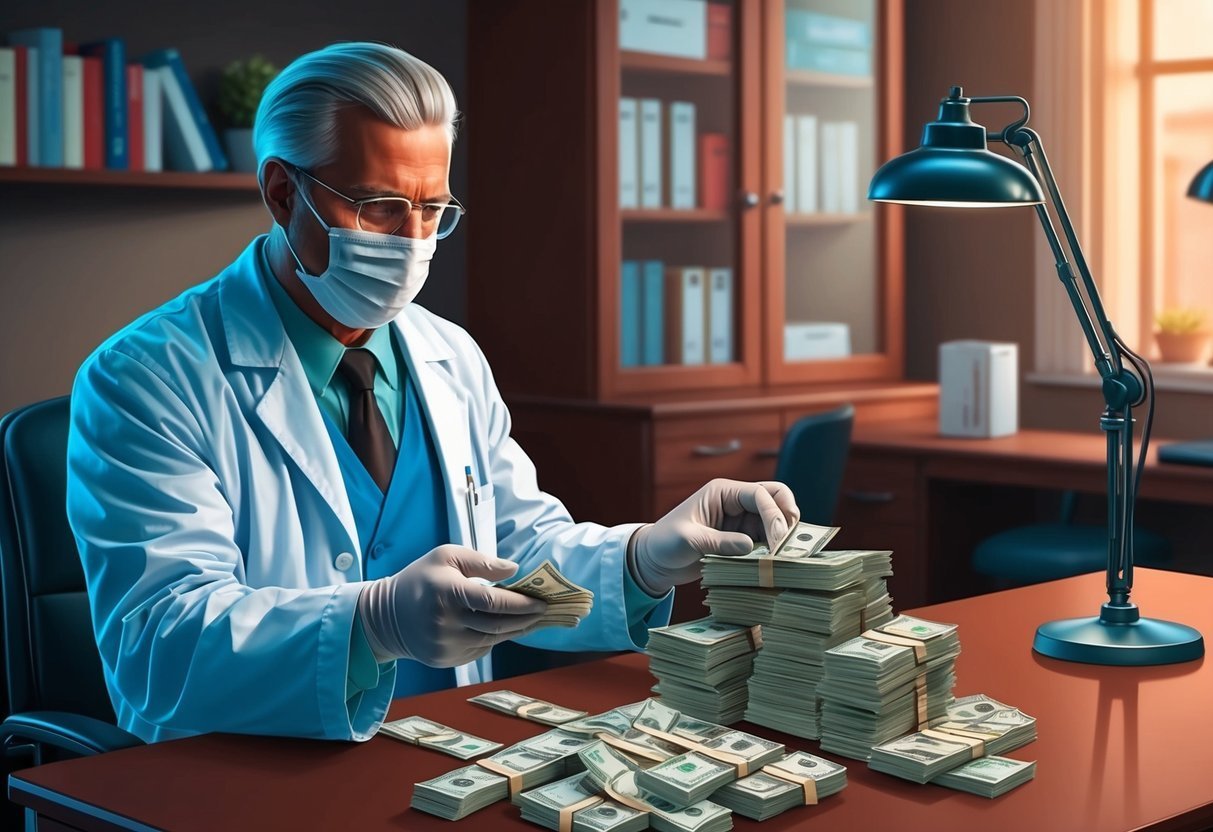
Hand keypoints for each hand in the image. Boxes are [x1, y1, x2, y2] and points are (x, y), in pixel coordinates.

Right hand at [356, 545, 547, 666]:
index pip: (492, 601)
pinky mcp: (447, 659)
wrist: (387, 616)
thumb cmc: (421, 579)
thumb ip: (481, 561)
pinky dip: (499, 638)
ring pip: (493, 639)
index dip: (521, 603)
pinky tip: (511, 627)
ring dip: (517, 629)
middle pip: (498, 624)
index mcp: (447, 592)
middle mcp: (446, 622)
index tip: (541, 601)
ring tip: (535, 618)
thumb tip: (514, 569)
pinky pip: (482, 648)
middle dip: (527, 618)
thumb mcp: (445, 556)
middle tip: (547, 610)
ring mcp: (446, 645)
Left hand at [629, 479, 799, 594]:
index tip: (778, 540)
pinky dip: (773, 550)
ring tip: (780, 559)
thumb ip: (718, 543)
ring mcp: (741, 521)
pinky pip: (767, 540)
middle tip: (788, 545)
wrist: (654, 561)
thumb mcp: (687, 541)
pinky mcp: (742, 539)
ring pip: (775, 521)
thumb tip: (749, 547)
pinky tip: (771, 564)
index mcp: (722, 492)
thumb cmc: (664, 543)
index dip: (774, 514)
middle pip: (776, 499)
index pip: (760, 494)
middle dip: (786, 518)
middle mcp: (735, 502)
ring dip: (781, 538)